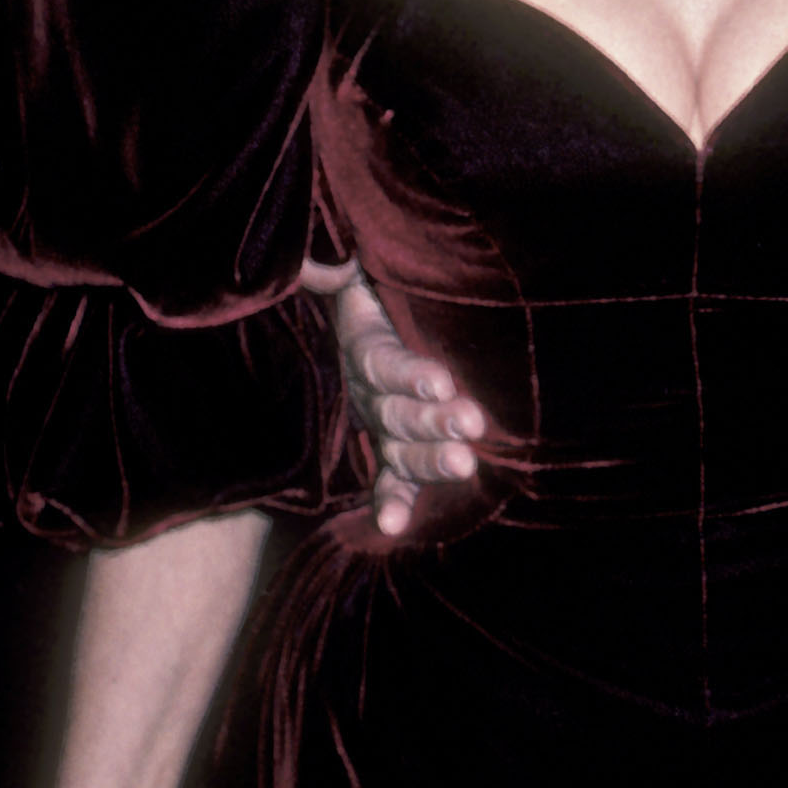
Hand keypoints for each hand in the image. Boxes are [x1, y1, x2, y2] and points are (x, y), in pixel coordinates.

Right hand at [306, 262, 486, 537]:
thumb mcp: (357, 271)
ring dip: (430, 459)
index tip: (441, 382)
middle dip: (433, 423)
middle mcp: (369, 390)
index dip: (410, 375)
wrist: (365, 309)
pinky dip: (393, 500)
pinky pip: (391, 475)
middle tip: (470, 426)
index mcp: (365, 345)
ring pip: (402, 447)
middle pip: (397, 413)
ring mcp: (381, 421)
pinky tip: (394, 527)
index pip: (386, 364)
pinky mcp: (393, 443)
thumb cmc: (375, 285)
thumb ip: (338, 267)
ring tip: (467, 463)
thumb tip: (316, 260)